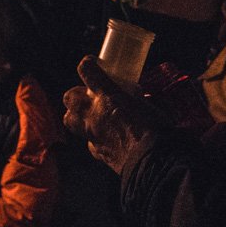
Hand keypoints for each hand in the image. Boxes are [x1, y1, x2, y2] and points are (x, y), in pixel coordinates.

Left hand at [63, 55, 162, 173]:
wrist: (152, 163)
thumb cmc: (156, 130)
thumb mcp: (149, 104)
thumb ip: (138, 98)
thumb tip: (139, 97)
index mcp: (107, 95)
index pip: (86, 70)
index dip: (88, 64)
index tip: (93, 63)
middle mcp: (94, 112)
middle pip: (69, 96)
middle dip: (77, 94)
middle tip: (91, 94)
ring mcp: (91, 133)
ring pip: (69, 119)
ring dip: (77, 114)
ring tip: (91, 114)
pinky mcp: (95, 151)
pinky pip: (88, 141)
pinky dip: (94, 137)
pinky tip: (105, 137)